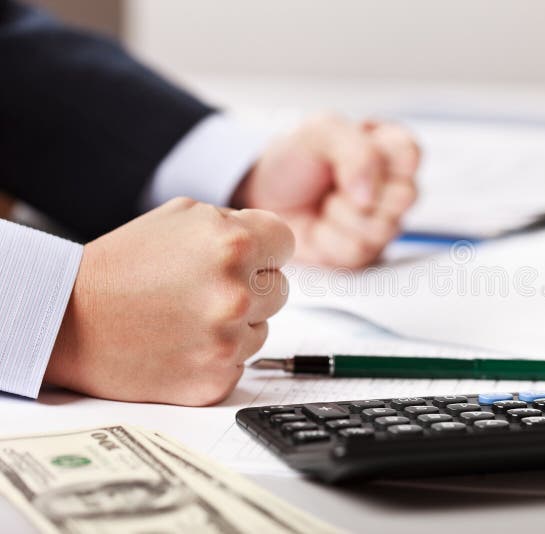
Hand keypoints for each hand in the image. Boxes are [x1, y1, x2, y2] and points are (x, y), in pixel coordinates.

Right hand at [45, 197, 293, 405]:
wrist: (67, 320)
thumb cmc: (120, 266)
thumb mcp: (180, 216)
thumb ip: (235, 224)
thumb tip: (272, 242)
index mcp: (232, 245)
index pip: (285, 244)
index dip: (264, 249)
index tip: (245, 257)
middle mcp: (235, 294)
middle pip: (279, 289)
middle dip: (251, 286)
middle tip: (203, 288)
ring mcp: (226, 342)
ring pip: (261, 329)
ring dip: (235, 324)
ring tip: (186, 316)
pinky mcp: (214, 381)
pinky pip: (240, 363)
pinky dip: (217, 355)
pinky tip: (181, 343)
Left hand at [231, 114, 419, 267]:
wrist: (263, 197)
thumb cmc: (292, 159)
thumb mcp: (319, 133)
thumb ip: (356, 151)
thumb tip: (370, 197)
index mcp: (390, 148)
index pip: (411, 155)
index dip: (378, 163)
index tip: (344, 161)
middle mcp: (394, 186)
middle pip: (404, 197)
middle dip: (357, 193)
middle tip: (333, 185)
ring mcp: (384, 222)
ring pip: (382, 229)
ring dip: (340, 217)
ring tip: (323, 205)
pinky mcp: (367, 253)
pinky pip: (359, 252)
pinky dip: (329, 240)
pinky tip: (319, 228)